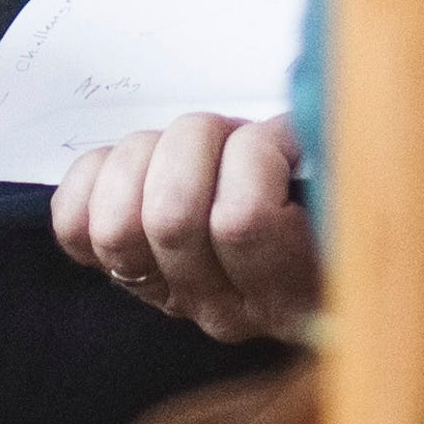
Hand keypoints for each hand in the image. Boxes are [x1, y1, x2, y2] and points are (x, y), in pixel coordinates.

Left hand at [51, 112, 322, 344]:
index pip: (243, 219)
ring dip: (145, 158)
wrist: (288, 245)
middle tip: (228, 136)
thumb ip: (333, 158)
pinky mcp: (115, 272)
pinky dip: (95, 179)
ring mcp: (165, 295)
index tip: (283, 144)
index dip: (256, 155)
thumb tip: (309, 116)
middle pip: (170, 216)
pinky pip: (74, 225)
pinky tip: (135, 170)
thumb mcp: (349, 185)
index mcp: (291, 288)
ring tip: (182, 150)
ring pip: (118, 221)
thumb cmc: (324, 200)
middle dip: (195, 145)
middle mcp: (223, 307)